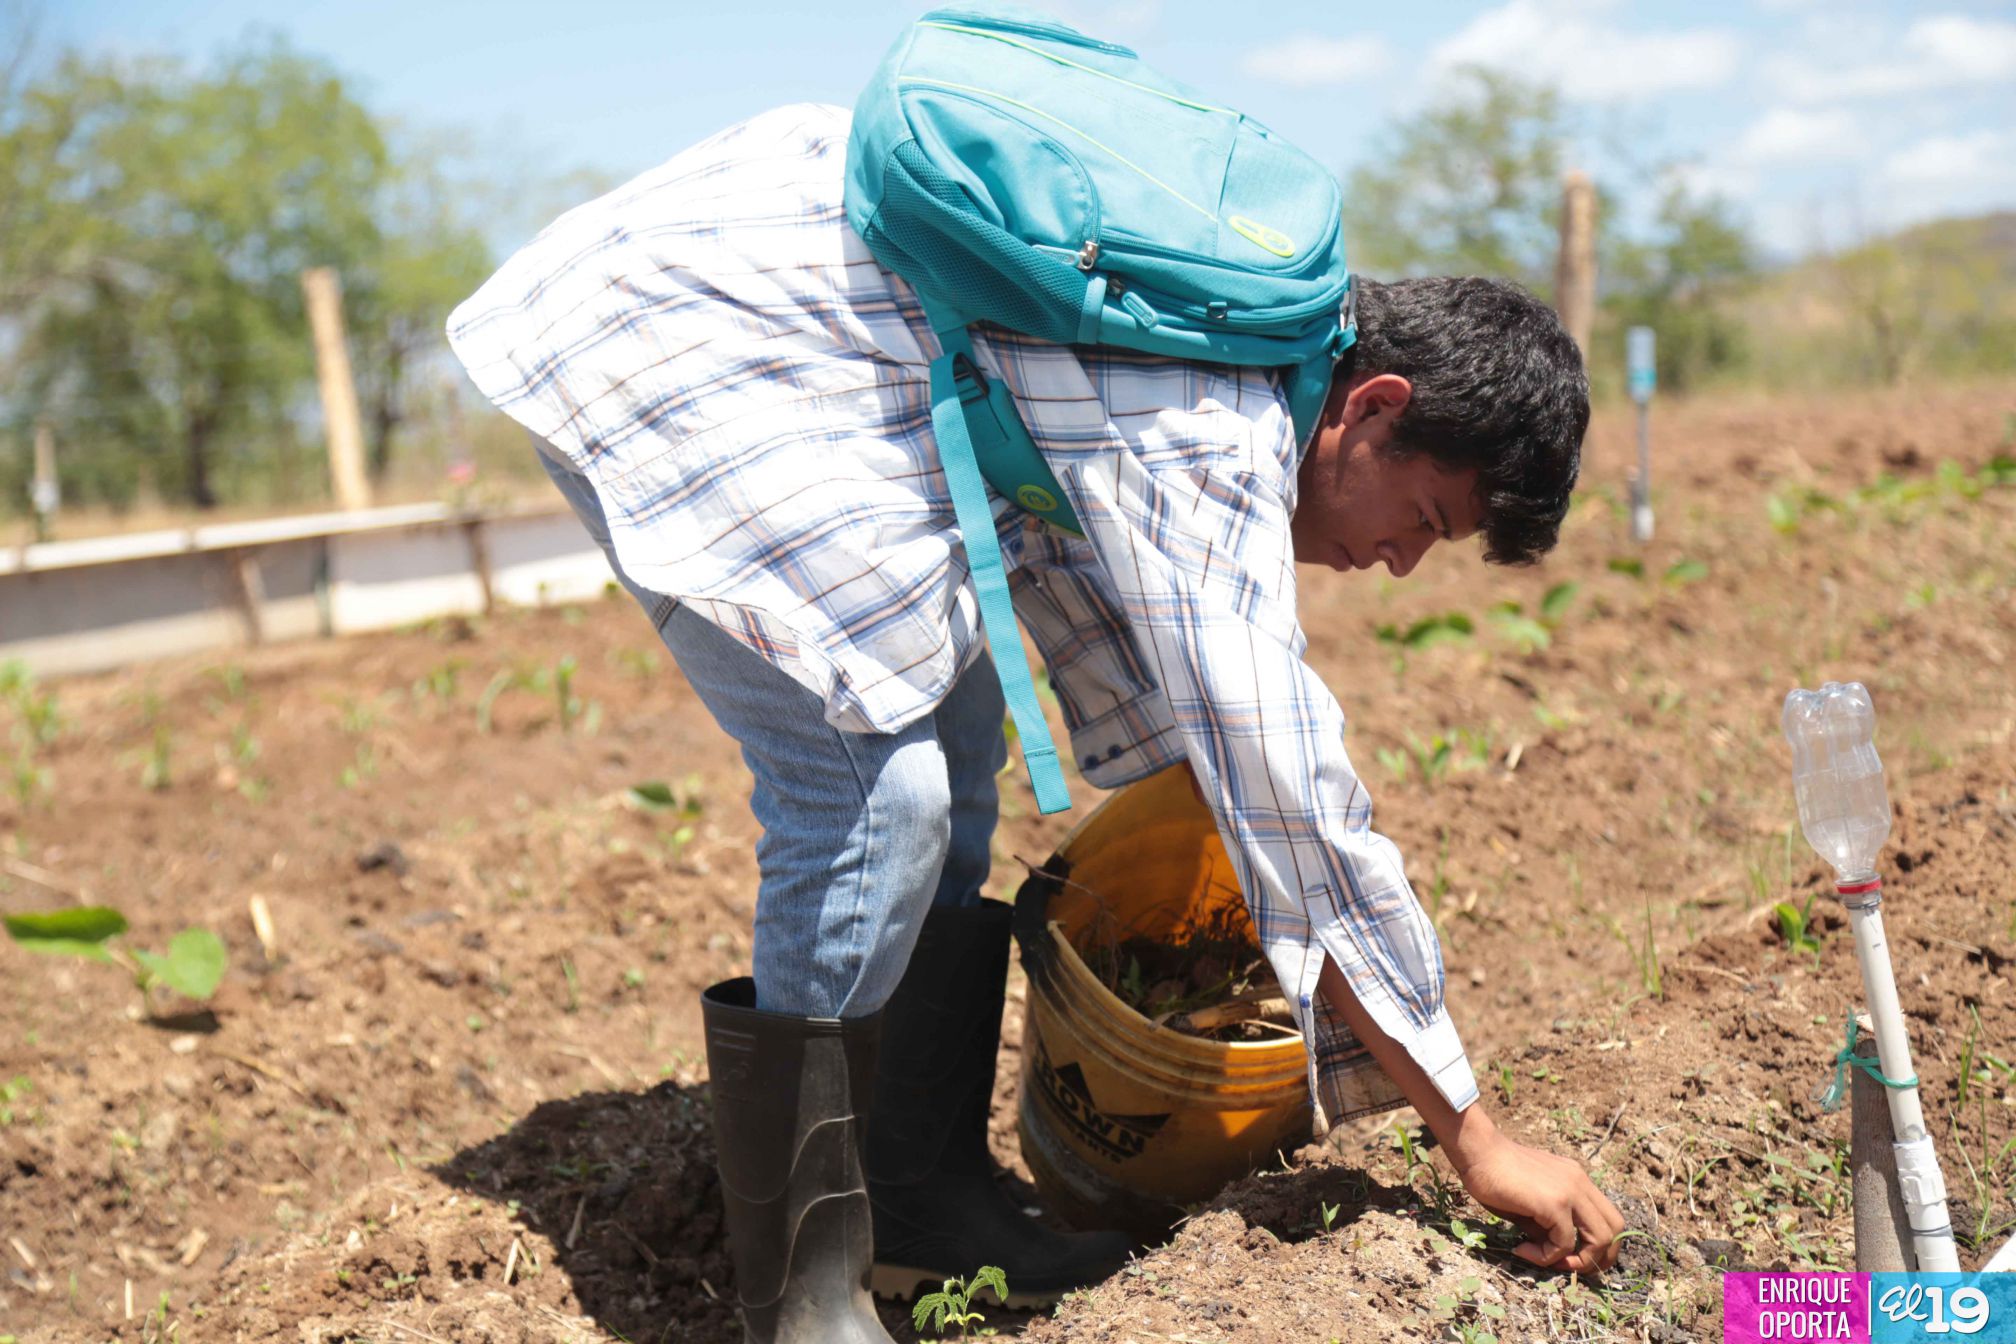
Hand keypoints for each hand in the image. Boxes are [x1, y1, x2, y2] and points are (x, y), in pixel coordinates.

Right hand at [1449, 1128, 1624, 1274]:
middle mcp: (1581, 1183)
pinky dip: (1546, 1256)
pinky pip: (1564, 1242)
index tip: (1569, 1256)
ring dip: (1578, 1261)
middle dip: (1599, 1257)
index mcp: (1577, 1180)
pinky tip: (1522, 1249)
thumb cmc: (1495, 1174)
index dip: (1598, 1245)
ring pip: (1601, 1238)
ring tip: (1546, 1261)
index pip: (1609, 1217)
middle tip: (1568, 1267)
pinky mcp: (1554, 1203)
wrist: (1477, 1152)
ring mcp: (1571, 1191)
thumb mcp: (1531, 1203)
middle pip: (1615, 1229)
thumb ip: (1548, 1224)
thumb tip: (1555, 1252)